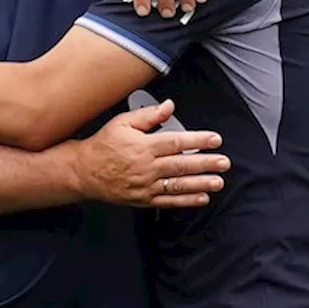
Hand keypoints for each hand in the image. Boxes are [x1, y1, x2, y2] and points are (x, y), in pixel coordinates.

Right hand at [73, 99, 230, 208]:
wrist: (84, 172)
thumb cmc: (104, 145)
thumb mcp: (123, 123)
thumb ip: (148, 115)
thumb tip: (169, 106)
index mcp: (143, 146)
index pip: (176, 142)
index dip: (198, 140)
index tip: (214, 139)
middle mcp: (146, 167)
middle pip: (181, 165)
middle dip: (205, 163)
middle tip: (223, 163)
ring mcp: (145, 185)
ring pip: (177, 185)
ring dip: (200, 183)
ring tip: (218, 181)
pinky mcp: (143, 199)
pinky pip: (168, 201)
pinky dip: (186, 200)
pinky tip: (201, 197)